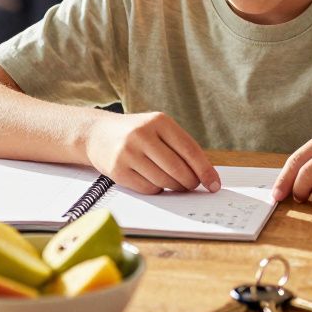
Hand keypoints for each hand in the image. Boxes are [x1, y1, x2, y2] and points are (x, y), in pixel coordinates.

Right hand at [84, 111, 219, 194]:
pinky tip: (156, 182)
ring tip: (176, 184)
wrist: (97, 134)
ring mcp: (128, 153)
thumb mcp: (158, 128)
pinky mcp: (117, 170)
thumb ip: (180, 146)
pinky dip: (157, 189)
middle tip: (193, 186)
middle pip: (177, 168)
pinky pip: (148, 188)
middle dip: (190, 182)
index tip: (214, 184)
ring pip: (163, 181)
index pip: (189, 150)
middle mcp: (142, 135)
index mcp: (159, 121)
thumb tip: (205, 174)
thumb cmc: (136, 133)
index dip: (205, 170)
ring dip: (175, 187)